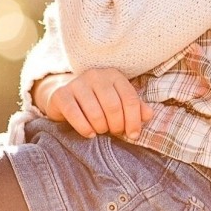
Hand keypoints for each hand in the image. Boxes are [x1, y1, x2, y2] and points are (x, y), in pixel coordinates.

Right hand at [34, 67, 153, 138]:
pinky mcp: (61, 94)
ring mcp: (77, 83)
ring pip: (95, 113)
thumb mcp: (118, 102)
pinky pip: (75, 115)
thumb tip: (148, 115)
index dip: (134, 120)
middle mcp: (96, 75)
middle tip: (114, 132)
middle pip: (113, 107)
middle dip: (116, 126)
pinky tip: (90, 134)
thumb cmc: (97, 103)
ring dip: (101, 128)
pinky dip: (84, 128)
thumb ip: (135, 108)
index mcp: (114, 75)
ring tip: (101, 131)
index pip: (130, 99)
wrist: (65, 98)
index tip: (133, 134)